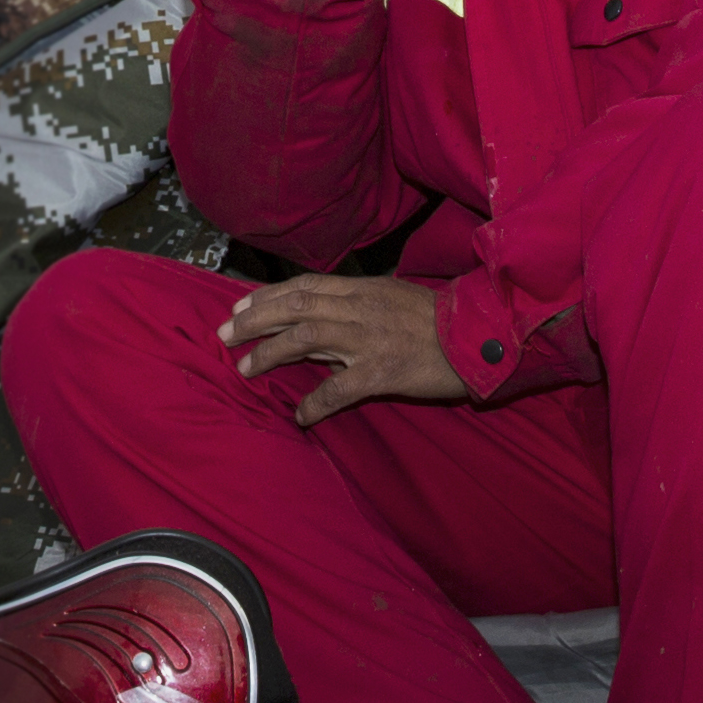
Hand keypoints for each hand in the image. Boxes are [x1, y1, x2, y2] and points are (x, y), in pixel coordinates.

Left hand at [219, 274, 465, 426]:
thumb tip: (317, 312)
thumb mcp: (391, 297)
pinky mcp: (381, 372)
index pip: (302, 286)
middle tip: (224, 335)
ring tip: (245, 368)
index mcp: (361, 290)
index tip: (239, 308)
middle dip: (254, 320)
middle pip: (293, 307)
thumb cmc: (436, 320)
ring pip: (304, 339)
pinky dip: (315, 403)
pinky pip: (338, 389)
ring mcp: (368, 339)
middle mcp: (358, 309)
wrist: (478, 337)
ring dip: (269, 353)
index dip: (266, 297)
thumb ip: (355, 303)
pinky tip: (300, 416)